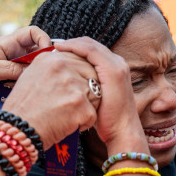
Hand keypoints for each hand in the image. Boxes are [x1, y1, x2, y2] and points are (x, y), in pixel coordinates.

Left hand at [0, 26, 52, 106]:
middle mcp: (14, 54)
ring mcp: (14, 68)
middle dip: (45, 62)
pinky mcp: (13, 80)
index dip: (43, 40)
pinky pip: (28, 81)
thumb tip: (34, 71)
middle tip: (45, 74)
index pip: (32, 33)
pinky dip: (31, 86)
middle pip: (38, 52)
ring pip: (35, 68)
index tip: (48, 54)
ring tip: (37, 86)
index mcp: (7, 44)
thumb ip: (11, 69)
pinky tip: (28, 94)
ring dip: (38, 76)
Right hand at [2, 48, 101, 147]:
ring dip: (87, 107)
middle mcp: (63, 67)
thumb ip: (52, 68)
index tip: (75, 88)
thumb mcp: (32, 76)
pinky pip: (93, 114)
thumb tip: (69, 66)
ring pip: (96, 95)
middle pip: (92, 75)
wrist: (17, 130)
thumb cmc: (23, 108)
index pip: (80, 60)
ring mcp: (73, 86)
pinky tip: (68, 125)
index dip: (81, 76)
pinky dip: (84, 124)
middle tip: (75, 104)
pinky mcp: (81, 105)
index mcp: (51, 58)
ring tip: (69, 115)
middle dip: (88, 90)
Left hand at [53, 37, 145, 151]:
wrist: (122, 132)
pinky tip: (60, 50)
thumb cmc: (107, 121)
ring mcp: (117, 66)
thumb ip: (87, 87)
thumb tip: (68, 83)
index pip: (91, 50)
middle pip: (90, 44)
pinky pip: (90, 51)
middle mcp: (118, 63)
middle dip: (70, 43)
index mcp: (115, 69)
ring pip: (89, 44)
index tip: (57, 51)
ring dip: (70, 43)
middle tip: (52, 46)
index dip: (74, 47)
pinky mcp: (113, 71)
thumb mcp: (95, 98)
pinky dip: (74, 47)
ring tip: (54, 46)